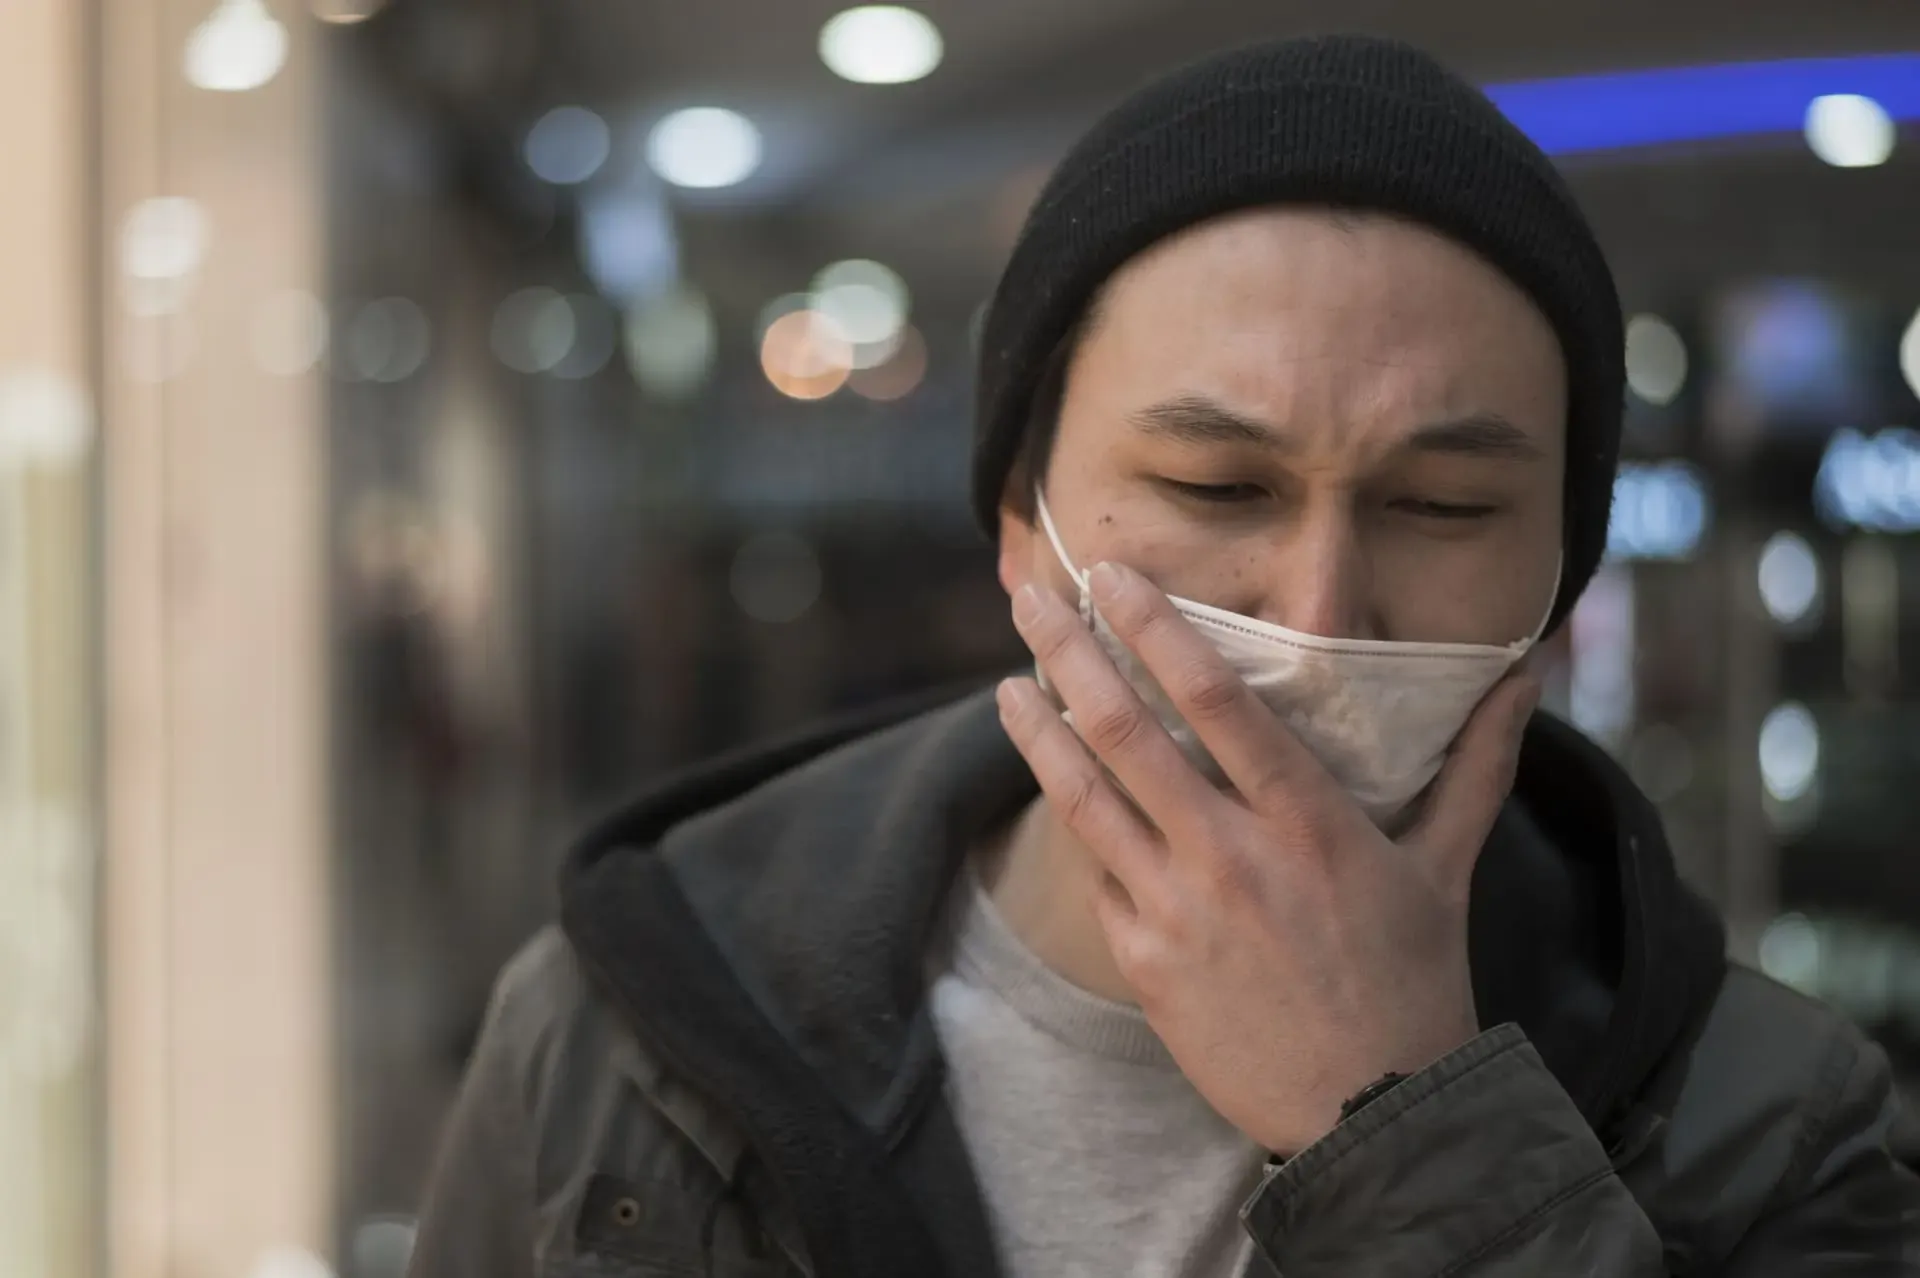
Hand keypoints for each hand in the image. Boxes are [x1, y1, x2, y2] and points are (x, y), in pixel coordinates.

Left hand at [997, 561, 1540, 1153]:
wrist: (1372, 1117)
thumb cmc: (1415, 983)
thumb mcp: (1449, 868)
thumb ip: (1477, 763)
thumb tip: (1523, 675)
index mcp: (1309, 823)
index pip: (1219, 701)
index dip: (1156, 629)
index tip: (1112, 577)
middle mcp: (1234, 857)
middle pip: (1128, 734)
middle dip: (1070, 654)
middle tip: (1028, 598)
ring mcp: (1179, 912)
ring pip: (1087, 801)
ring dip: (1039, 733)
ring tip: (1006, 686)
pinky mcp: (1145, 964)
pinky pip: (1100, 876)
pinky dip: (1076, 825)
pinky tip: (1055, 787)